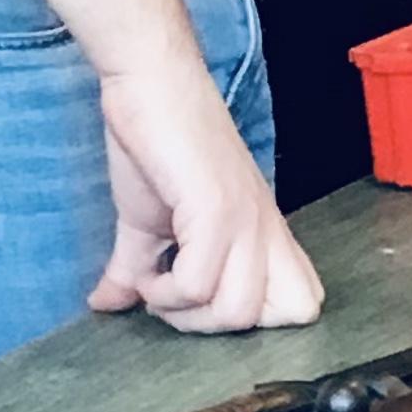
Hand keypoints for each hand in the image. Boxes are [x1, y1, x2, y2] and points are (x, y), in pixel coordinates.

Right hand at [89, 58, 324, 332]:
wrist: (150, 84)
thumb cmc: (158, 143)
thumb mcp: (148, 222)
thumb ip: (137, 267)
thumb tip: (107, 303)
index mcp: (262, 232)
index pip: (304, 302)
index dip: (257, 322)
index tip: (200, 306)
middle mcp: (265, 228)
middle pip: (280, 318)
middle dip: (211, 327)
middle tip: (169, 299)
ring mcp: (245, 219)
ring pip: (238, 311)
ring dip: (183, 312)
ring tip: (152, 283)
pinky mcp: (216, 209)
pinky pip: (199, 283)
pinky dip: (163, 291)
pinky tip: (144, 270)